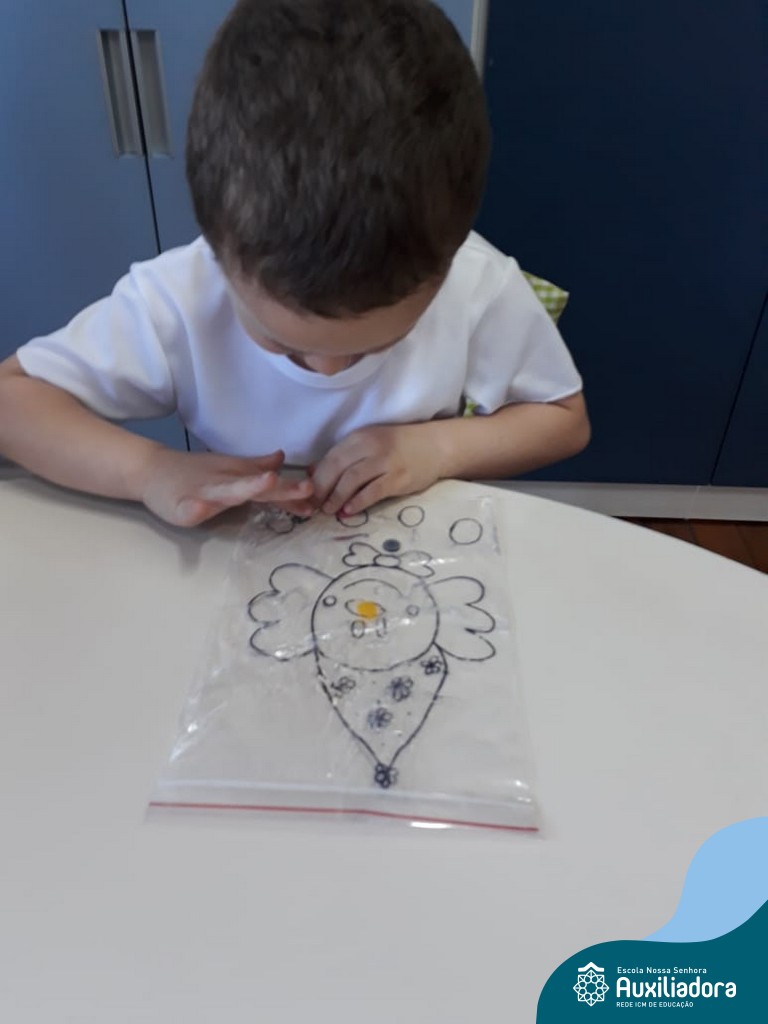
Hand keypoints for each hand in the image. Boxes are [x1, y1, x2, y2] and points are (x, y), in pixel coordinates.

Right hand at [139, 448, 314, 526]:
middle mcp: (225, 485)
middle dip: (281, 487)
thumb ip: (255, 467)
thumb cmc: (194, 473)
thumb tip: (281, 459)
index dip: (293, 493)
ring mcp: (202, 493)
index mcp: (238, 481)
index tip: (317, 498)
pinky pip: (187, 509)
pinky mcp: (179, 505)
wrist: (151, 470)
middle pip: (257, 486)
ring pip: (227, 492)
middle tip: (307, 488)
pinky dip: (194, 509)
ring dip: (247, 487)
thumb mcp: (229, 469)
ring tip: (267, 482)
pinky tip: (200, 510)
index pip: (270, 489)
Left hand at [311, 423, 444, 516]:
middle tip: (313, 506)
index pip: (330, 458)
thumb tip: (312, 472)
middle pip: (337, 468)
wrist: (435, 446)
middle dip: (322, 489)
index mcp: (359, 437)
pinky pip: (373, 491)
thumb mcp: (369, 445)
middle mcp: (370, 446)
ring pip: (352, 479)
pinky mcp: (398, 477)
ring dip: (336, 497)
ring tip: (329, 510)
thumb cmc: (398, 446)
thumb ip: (344, 457)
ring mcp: (386, 462)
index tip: (306, 494)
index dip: (315, 477)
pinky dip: (358, 502)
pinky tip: (349, 510)